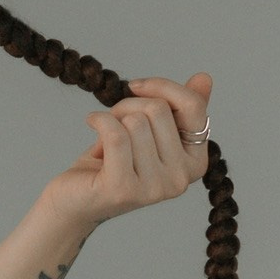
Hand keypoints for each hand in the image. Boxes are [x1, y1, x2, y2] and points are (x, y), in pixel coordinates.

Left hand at [40, 74, 213, 234]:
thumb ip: (180, 109)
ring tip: (105, 135)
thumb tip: (204, 78)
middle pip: (158, 109)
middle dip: (129, 105)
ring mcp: (154, 188)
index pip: (193, 107)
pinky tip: (91, 122)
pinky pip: (115, 134)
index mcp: (195, 163)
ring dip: (113, 117)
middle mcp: (181, 179)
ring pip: (136, 120)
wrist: (75, 200)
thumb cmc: (113, 163)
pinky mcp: (123, 189)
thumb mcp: (151, 132)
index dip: (162, 86)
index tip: (136, 86)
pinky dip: (99, 120)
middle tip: (114, 121)